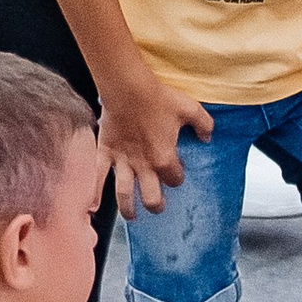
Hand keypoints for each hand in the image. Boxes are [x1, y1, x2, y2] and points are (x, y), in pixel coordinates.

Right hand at [99, 74, 207, 217]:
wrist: (128, 87)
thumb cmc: (157, 97)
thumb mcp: (190, 109)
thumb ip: (204, 125)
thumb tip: (207, 137)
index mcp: (165, 158)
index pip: (175, 178)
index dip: (177, 176)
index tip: (176, 170)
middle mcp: (144, 165)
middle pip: (152, 198)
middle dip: (156, 204)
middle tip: (156, 205)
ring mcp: (123, 160)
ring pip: (125, 193)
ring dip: (128, 208)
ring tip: (130, 215)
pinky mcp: (105, 151)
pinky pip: (98, 175)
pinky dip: (95, 191)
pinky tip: (93, 204)